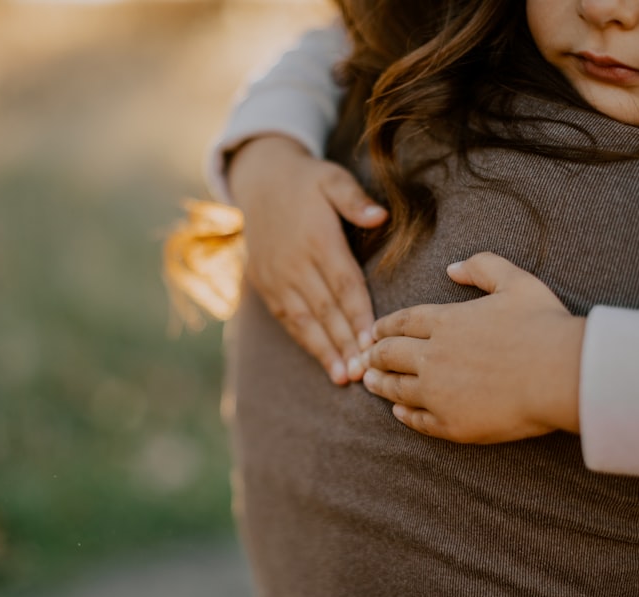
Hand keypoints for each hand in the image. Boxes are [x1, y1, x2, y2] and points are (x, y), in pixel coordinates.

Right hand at [228, 135, 386, 384]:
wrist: (259, 181)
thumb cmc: (307, 181)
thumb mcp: (332, 178)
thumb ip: (354, 199)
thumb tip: (380, 216)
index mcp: (316, 238)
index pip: (343, 283)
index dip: (359, 314)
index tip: (375, 341)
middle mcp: (293, 262)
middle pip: (325, 308)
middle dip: (344, 342)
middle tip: (363, 372)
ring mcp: (275, 276)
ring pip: (303, 320)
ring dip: (324, 350)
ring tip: (343, 376)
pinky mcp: (264, 284)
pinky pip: (286, 318)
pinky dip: (305, 341)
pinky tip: (323, 361)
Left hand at [362, 252, 585, 442]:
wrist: (563, 374)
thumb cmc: (544, 325)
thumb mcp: (516, 281)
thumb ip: (482, 266)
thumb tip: (452, 267)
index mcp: (445, 321)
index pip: (402, 323)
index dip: (384, 327)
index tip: (374, 331)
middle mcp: (433, 356)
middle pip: (390, 355)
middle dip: (374, 355)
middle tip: (365, 357)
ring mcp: (439, 392)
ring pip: (396, 389)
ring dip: (380, 384)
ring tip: (370, 382)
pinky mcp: (451, 424)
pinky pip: (418, 420)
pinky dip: (404, 415)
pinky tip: (399, 412)